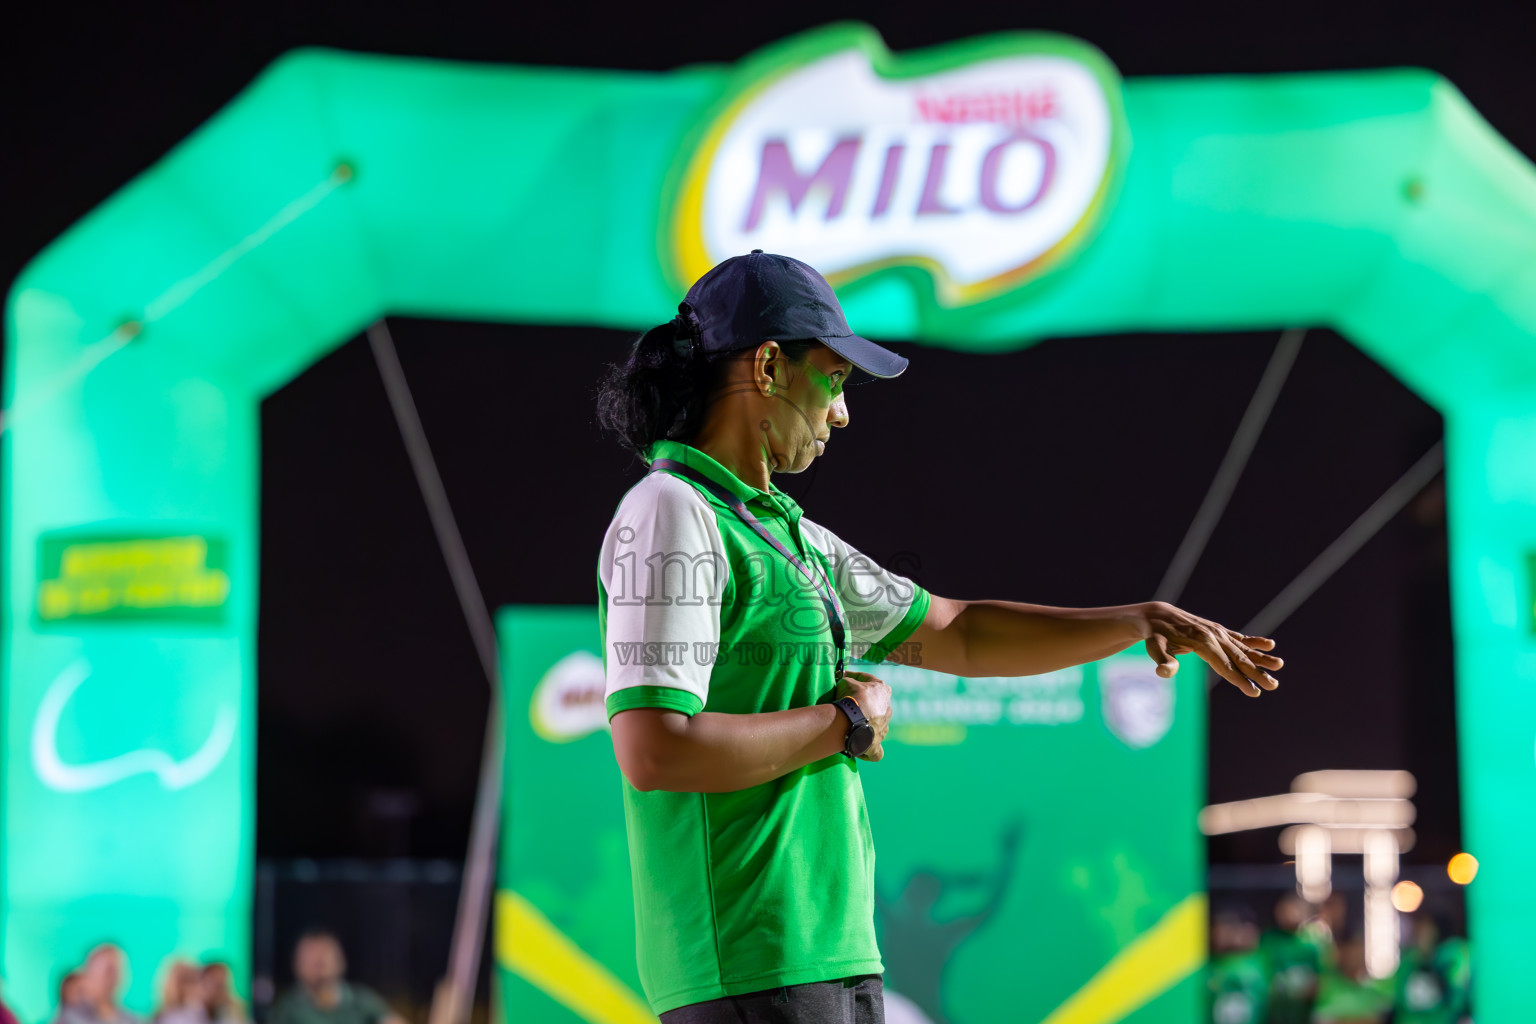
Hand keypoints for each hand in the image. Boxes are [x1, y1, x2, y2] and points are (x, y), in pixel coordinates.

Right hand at [836, 670, 891, 760]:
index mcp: (883, 690)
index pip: (868, 681)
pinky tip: (861, 749)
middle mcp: (887, 709)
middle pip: (874, 705)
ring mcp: (884, 728)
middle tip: (847, 705)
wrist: (853, 719)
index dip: (854, 678)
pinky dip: (870, 751)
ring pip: (876, 726)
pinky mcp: (877, 744)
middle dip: (863, 705)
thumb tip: (844, 679)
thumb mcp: (847, 681)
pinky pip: (876, 751)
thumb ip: (848, 680)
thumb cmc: (852, 698)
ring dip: (866, 725)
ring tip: (849, 726)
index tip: (843, 679)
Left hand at [1139, 601, 1282, 697]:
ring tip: (1280, 666)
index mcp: (1201, 642)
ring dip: (1261, 658)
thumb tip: (1164, 672)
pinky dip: (1254, 641)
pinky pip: (1238, 637)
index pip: (1224, 666)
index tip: (1254, 692)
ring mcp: (1217, 632)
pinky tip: (1270, 645)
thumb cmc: (1155, 636)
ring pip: (1242, 648)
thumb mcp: (1154, 648)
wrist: (1157, 616)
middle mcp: (1213, 635)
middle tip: (1273, 686)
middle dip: (1256, 673)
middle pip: (1238, 658)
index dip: (1239, 680)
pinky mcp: (1217, 630)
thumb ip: (1163, 661)